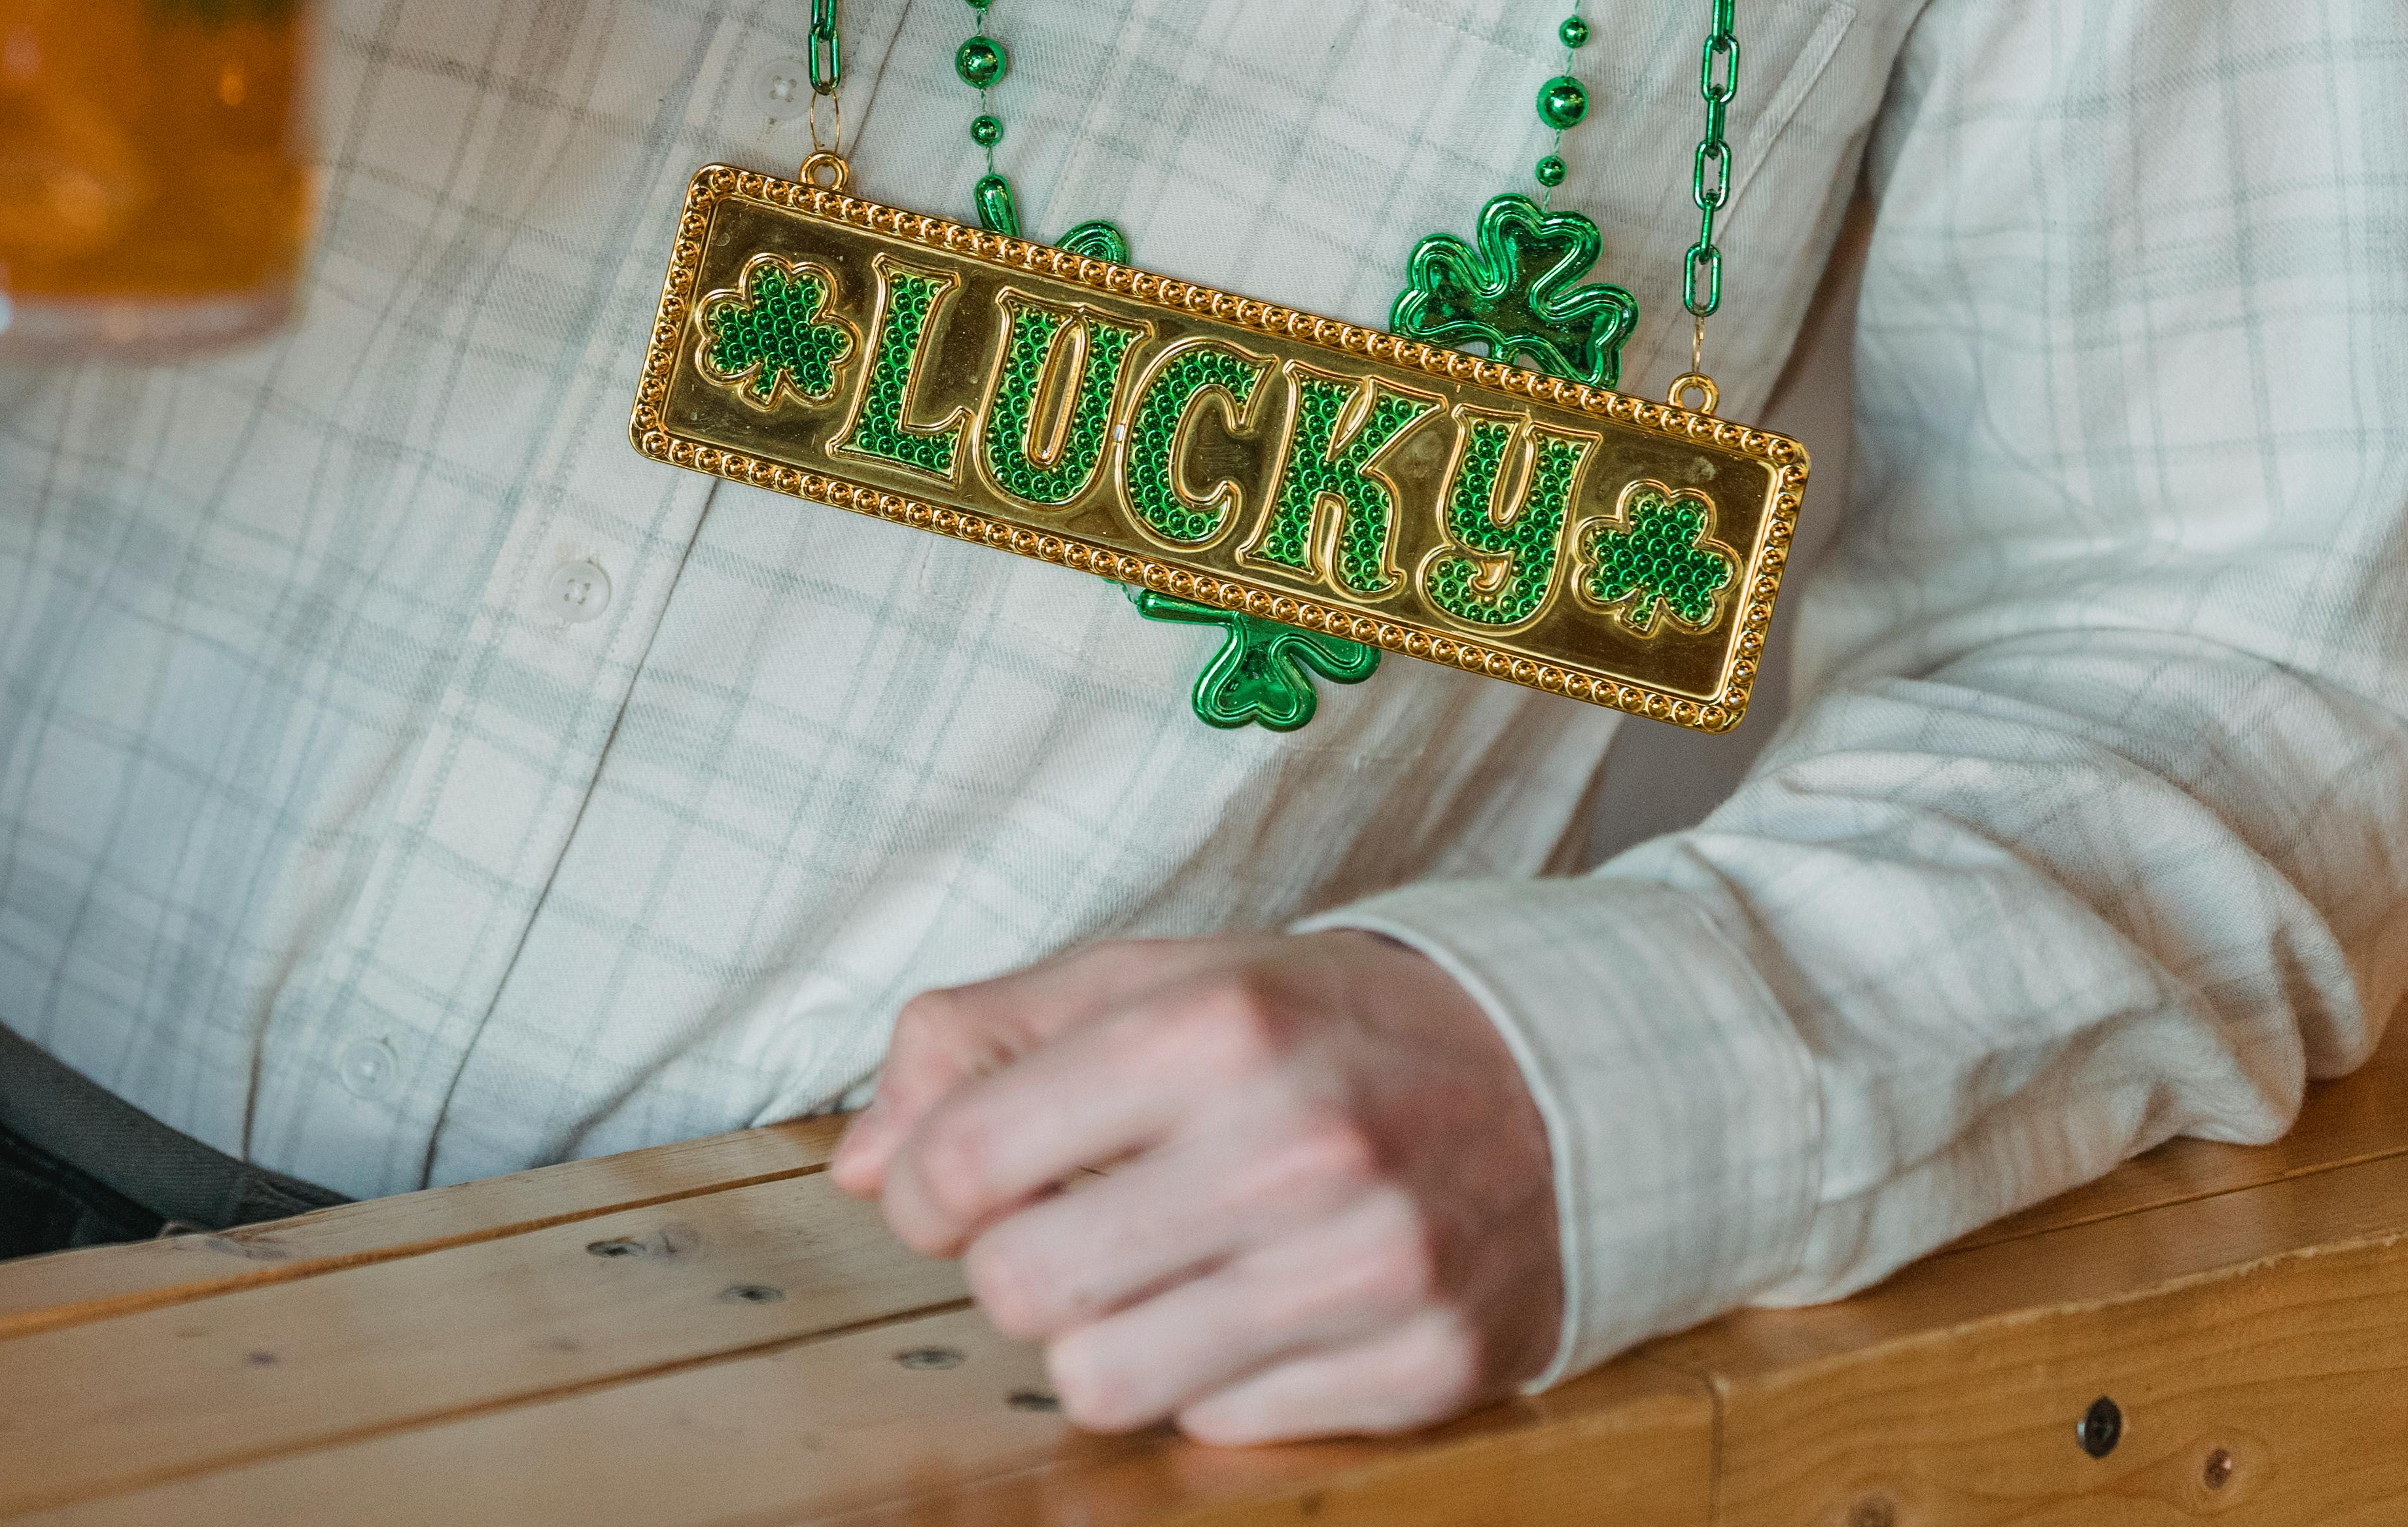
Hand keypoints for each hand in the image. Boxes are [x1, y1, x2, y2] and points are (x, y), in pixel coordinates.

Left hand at [827, 931, 1559, 1443]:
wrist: (1548, 1082)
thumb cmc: (1310, 1027)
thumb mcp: (1143, 980)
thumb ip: (977, 1040)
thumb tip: (859, 1163)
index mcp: (1214, 1027)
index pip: (963, 1163)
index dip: (923, 1187)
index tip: (952, 1184)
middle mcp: (1297, 1145)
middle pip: (1019, 1289)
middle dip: (1013, 1265)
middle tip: (1069, 1224)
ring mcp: (1372, 1267)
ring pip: (1103, 1384)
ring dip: (1103, 1336)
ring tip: (1154, 1273)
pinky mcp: (1425, 1365)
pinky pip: (1220, 1427)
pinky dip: (1214, 1379)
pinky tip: (1258, 1304)